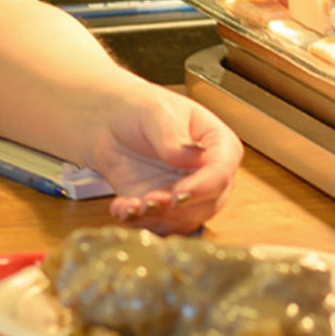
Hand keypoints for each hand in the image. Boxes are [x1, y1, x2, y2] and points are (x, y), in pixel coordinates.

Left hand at [88, 84, 242, 233]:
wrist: (112, 125)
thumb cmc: (141, 109)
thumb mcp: (156, 111)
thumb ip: (173, 135)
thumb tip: (189, 157)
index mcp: (218, 145)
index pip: (221, 172)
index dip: (203, 187)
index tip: (179, 193)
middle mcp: (208, 174)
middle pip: (210, 204)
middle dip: (179, 209)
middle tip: (150, 201)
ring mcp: (188, 195)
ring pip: (186, 221)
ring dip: (158, 219)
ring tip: (131, 205)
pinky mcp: (165, 210)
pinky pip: (160, 226)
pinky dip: (139, 222)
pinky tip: (122, 207)